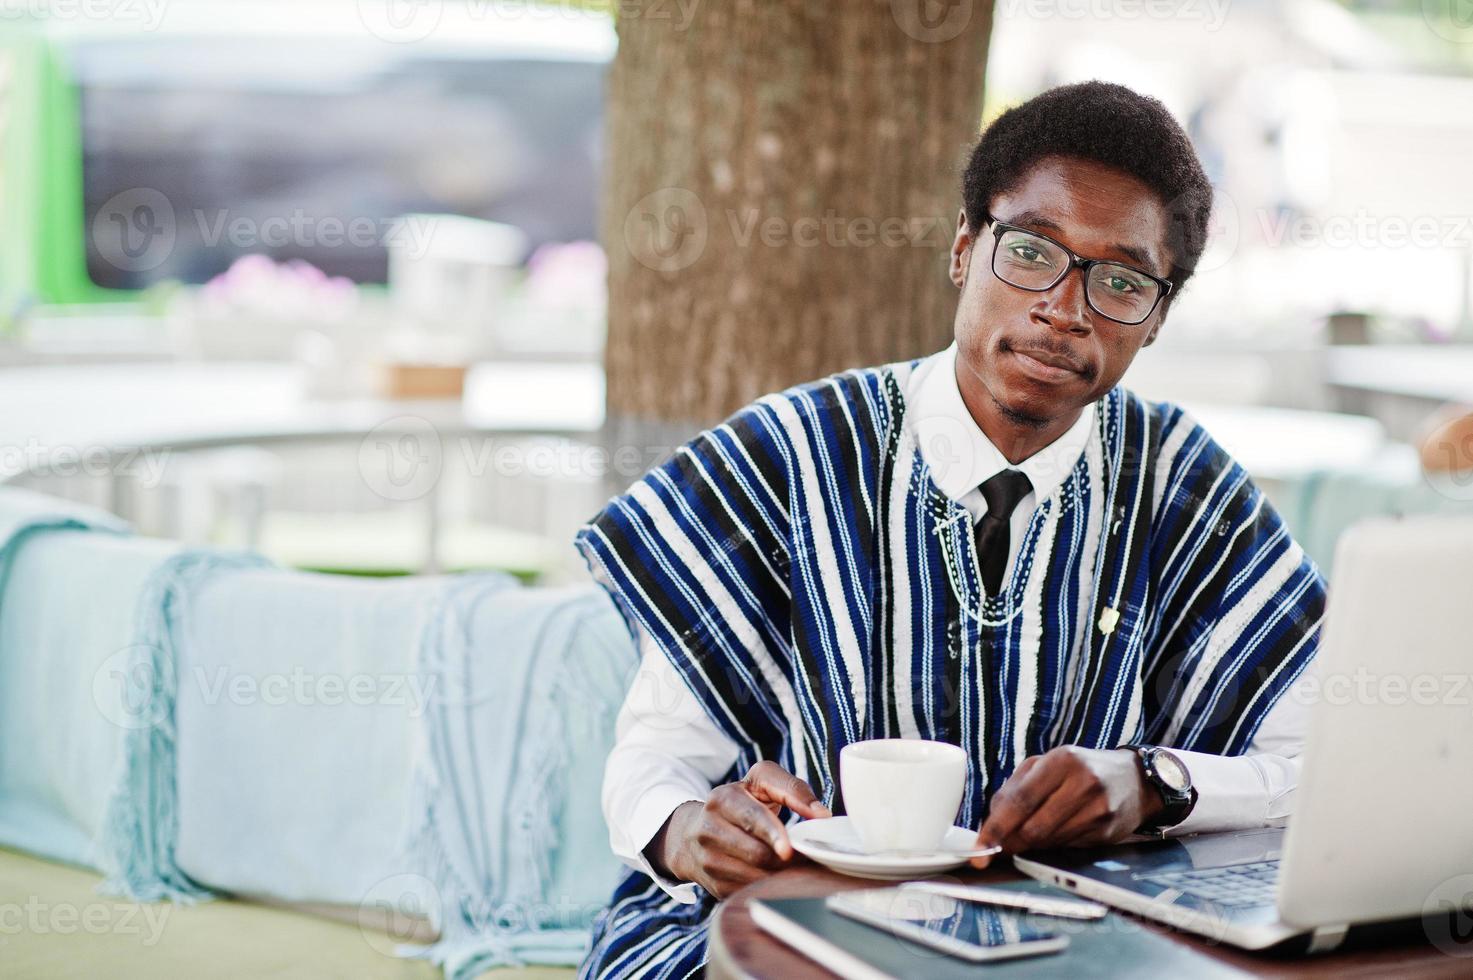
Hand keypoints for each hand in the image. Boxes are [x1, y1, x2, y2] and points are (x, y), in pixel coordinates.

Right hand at [646, 761, 830, 899]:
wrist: (692, 833)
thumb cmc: (739, 803)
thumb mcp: (759, 782)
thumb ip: (792, 789)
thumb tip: (822, 815)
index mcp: (722, 800)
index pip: (750, 818)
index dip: (772, 833)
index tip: (789, 849)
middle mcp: (709, 831)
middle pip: (756, 854)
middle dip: (787, 859)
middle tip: (808, 857)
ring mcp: (709, 862)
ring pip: (755, 878)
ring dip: (782, 876)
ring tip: (797, 866)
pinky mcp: (716, 887)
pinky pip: (751, 894)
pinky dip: (771, 889)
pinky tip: (780, 879)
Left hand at [969, 746, 1160, 867]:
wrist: (1134, 779)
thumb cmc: (1081, 769)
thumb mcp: (1047, 764)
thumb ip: (1016, 787)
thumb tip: (991, 819)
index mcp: (1062, 760)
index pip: (1020, 801)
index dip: (996, 827)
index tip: (979, 848)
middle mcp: (1082, 784)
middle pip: (1034, 827)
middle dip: (1009, 842)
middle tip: (996, 849)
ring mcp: (1098, 810)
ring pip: (1049, 841)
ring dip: (1029, 845)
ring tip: (1024, 837)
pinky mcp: (1106, 831)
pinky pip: (1067, 846)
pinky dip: (1051, 845)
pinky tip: (1052, 834)